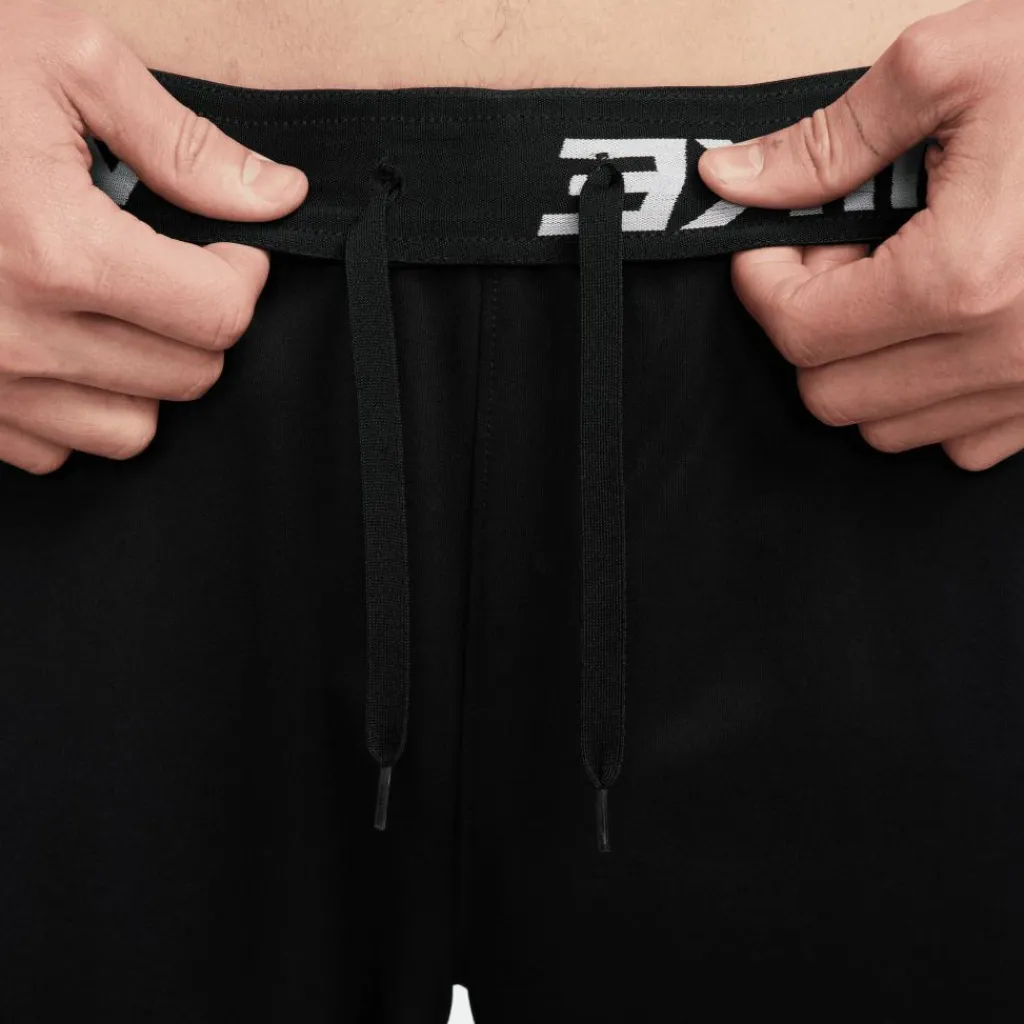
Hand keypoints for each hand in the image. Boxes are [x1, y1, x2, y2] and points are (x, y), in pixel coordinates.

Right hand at [0, 0, 307, 472]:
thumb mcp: (65, 62)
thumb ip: (183, 144)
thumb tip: (279, 196)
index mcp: (56, 249)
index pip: (218, 315)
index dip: (242, 276)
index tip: (227, 248)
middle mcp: (16, 335)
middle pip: (188, 375)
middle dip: (200, 321)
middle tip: (171, 269)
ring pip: (132, 430)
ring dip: (147, 374)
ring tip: (116, 308)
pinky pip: (58, 448)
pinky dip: (78, 406)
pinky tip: (60, 340)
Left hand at [697, 0, 1023, 470]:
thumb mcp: (950, 67)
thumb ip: (825, 142)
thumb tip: (730, 180)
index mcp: (963, 277)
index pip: (799, 329)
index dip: (763, 281)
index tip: (774, 238)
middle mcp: (1004, 353)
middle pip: (829, 392)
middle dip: (811, 323)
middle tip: (841, 252)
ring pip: (886, 427)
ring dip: (864, 362)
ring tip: (899, 280)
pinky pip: (957, 442)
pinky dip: (928, 396)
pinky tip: (946, 325)